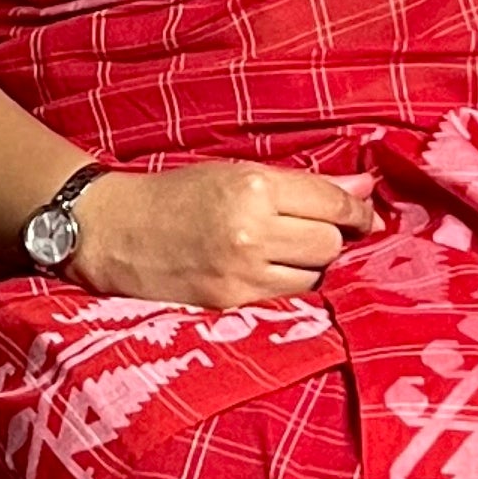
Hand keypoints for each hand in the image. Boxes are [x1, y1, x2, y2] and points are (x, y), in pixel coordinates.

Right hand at [65, 163, 380, 307]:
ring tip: (286, 254)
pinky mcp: (229, 305)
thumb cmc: (177, 195)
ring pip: (314, 277)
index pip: (333, 203)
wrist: (112, 231)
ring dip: (311, 267)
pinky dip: (288, 288)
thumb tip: (365, 189)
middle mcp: (250, 231)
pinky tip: (271, 275)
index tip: (363, 216)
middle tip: (314, 233)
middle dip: (331, 239)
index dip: (357, 211)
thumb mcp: (236, 173)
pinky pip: (286, 300)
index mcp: (253, 187)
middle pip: (330, 244)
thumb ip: (303, 184)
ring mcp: (240, 274)